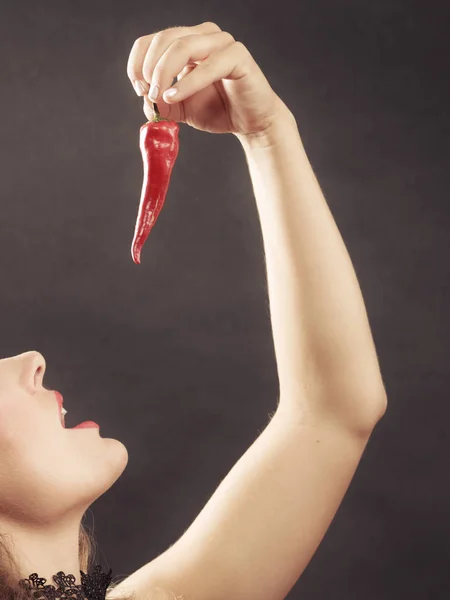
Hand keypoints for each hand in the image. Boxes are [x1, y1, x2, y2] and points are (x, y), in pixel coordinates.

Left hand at [127, 21, 290, 137]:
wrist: (250, 123)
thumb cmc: (219, 110)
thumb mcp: (181, 109)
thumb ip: (162, 104)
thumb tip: (146, 101)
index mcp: (186, 43)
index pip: (151, 41)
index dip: (138, 63)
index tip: (138, 89)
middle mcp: (202, 36)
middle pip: (163, 39)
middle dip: (149, 68)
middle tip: (148, 94)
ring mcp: (221, 42)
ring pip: (182, 45)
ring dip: (164, 72)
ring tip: (160, 97)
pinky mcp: (237, 55)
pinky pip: (208, 65)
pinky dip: (187, 83)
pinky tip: (175, 96)